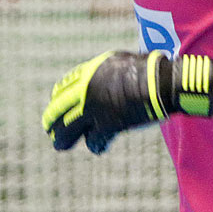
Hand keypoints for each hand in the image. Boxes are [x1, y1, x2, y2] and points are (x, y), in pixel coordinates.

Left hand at [41, 50, 212, 153]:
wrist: (162, 82)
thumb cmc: (148, 70)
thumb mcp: (119, 63)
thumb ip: (104, 73)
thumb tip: (98, 79)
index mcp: (89, 73)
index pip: (62, 89)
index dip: (56, 101)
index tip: (55, 107)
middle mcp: (86, 90)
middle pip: (59, 110)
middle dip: (52, 122)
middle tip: (49, 130)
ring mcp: (95, 108)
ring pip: (68, 129)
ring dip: (63, 139)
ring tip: (61, 145)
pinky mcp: (107, 125)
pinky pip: (94, 141)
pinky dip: (96, 145)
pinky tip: (99, 148)